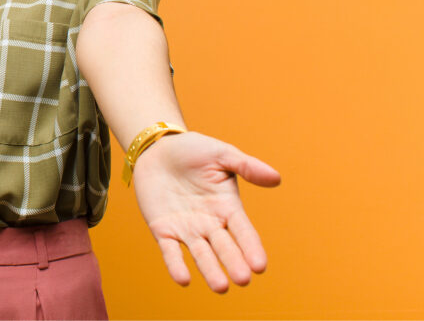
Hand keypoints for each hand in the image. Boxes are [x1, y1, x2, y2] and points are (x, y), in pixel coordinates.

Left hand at [131, 131, 280, 292]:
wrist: (157, 147)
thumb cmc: (193, 150)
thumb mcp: (221, 154)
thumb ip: (247, 166)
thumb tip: (276, 178)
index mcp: (228, 207)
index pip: (243, 231)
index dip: (251, 248)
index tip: (260, 266)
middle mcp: (210, 223)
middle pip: (224, 247)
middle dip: (233, 262)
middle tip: (242, 280)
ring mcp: (186, 228)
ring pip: (200, 253)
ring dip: (209, 269)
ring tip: (220, 287)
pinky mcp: (163, 229)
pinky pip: (170, 250)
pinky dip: (175, 264)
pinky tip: (182, 279)